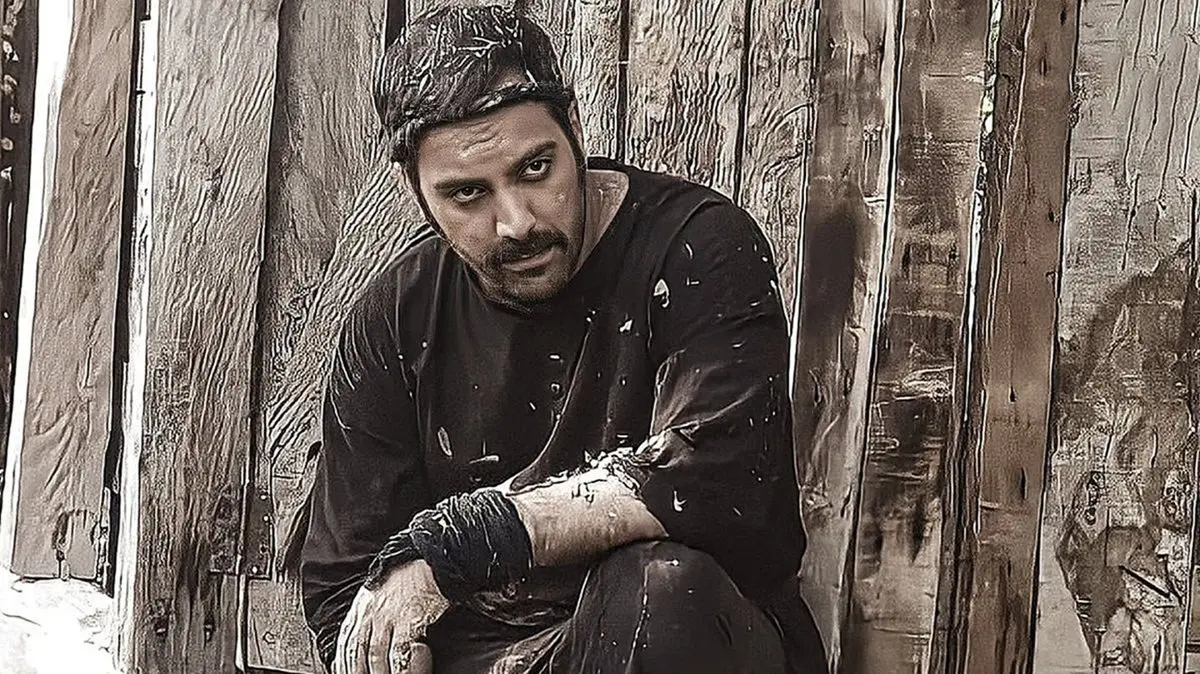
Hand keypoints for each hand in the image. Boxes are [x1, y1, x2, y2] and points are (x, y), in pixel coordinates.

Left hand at [333, 560, 449, 673]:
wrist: (432, 561)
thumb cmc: (408, 579)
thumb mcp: (379, 594)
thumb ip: (368, 616)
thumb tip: (360, 641)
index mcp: (361, 607)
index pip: (345, 642)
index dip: (343, 663)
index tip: (345, 673)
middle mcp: (370, 612)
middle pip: (356, 652)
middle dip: (357, 672)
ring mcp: (388, 616)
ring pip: (375, 655)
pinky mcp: (408, 619)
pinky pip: (399, 652)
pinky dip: (399, 669)